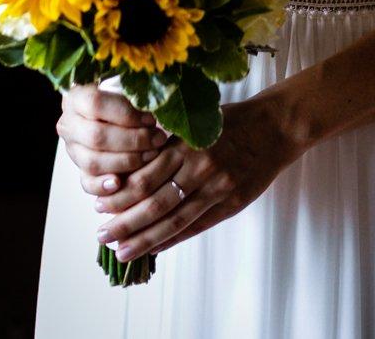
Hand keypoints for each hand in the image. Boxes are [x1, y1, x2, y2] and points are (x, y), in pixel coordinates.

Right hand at [56, 81, 170, 199]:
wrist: (113, 114)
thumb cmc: (123, 99)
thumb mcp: (127, 89)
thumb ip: (134, 97)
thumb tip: (150, 114)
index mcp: (76, 97)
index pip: (96, 104)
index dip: (126, 114)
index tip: (150, 119)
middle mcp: (69, 124)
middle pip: (96, 136)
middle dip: (132, 140)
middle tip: (157, 139)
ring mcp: (72, 149)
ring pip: (93, 161)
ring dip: (126, 161)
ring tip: (151, 154)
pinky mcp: (80, 170)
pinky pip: (87, 183)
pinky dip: (104, 185)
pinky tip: (120, 183)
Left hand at [92, 91, 304, 263]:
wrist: (274, 127)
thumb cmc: (231, 122)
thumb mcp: (196, 124)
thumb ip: (168, 144)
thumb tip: (133, 168)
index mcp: (185, 143)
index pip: (144, 176)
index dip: (120, 195)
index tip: (99, 206)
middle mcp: (199, 166)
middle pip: (155, 202)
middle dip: (125, 223)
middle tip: (102, 236)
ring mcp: (217, 187)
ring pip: (174, 220)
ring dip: (145, 238)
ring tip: (122, 251)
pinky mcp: (231, 202)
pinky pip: (197, 226)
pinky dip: (173, 239)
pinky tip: (156, 248)